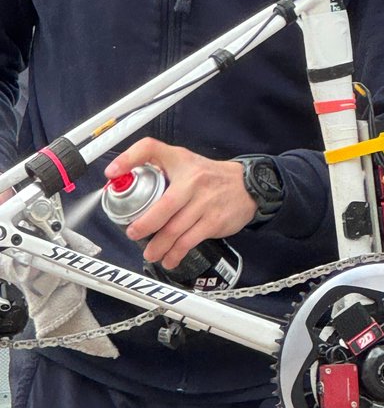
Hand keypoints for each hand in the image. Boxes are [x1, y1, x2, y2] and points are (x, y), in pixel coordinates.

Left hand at [105, 139, 254, 268]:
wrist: (247, 186)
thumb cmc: (209, 176)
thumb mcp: (184, 160)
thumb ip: (157, 166)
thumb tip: (124, 180)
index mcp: (180, 161)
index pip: (150, 148)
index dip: (128, 158)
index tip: (111, 173)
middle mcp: (192, 181)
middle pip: (163, 206)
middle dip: (144, 224)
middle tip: (133, 233)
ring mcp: (205, 202)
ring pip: (175, 229)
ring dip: (158, 245)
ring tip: (150, 253)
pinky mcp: (214, 221)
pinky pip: (190, 240)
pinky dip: (177, 253)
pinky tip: (170, 259)